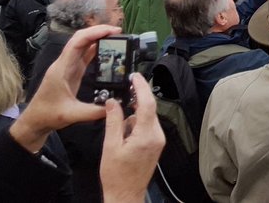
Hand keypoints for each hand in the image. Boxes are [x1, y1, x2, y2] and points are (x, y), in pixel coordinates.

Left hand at [10, 25, 118, 152]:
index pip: (78, 42)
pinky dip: (96, 49)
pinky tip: (107, 49)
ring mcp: (68, 66)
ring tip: (116, 37)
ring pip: (83, 45)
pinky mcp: (71, 71)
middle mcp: (64, 63)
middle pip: (80, 38)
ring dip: (98, 38)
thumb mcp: (72, 115)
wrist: (35, 120)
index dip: (95, 33)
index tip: (112, 31)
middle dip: (98, 31)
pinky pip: (84, 55)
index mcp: (62, 69)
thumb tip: (114, 106)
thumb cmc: (48, 115)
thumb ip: (94, 111)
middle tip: (118, 32)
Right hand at [100, 73, 164, 202]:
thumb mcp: (110, 146)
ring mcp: (158, 141)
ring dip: (133, 117)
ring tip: (118, 135)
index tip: (135, 76)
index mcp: (146, 135)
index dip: (142, 87)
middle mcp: (157, 136)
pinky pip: (148, 127)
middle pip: (149, 109)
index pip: (148, 104)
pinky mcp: (156, 145)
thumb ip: (113, 121)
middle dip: (135, 102)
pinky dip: (136, 125)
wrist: (125, 195)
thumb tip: (112, 102)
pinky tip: (124, 137)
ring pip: (147, 118)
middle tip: (120, 99)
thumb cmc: (116, 175)